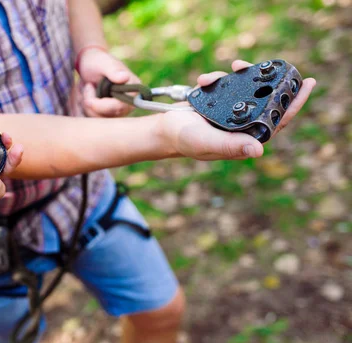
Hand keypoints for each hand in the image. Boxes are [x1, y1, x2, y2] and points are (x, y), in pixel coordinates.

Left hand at [77, 47, 139, 117]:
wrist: (88, 65)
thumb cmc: (97, 61)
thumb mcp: (103, 62)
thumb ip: (113, 69)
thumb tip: (125, 77)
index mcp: (134, 89)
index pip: (121, 107)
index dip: (103, 106)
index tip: (88, 101)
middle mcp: (130, 102)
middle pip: (110, 116)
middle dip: (93, 106)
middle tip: (87, 87)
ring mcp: (119, 110)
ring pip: (101, 120)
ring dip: (88, 106)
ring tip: (88, 88)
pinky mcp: (109, 114)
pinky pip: (95, 119)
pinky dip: (87, 108)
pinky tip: (87, 95)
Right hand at [160, 59, 315, 159]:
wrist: (163, 129)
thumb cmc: (184, 140)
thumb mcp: (206, 142)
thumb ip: (230, 145)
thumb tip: (259, 149)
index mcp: (246, 138)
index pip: (277, 120)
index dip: (293, 103)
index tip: (305, 83)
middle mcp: (242, 125)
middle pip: (266, 100)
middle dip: (269, 81)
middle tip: (275, 66)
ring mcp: (231, 112)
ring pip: (247, 89)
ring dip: (242, 75)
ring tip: (234, 66)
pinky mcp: (219, 101)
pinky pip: (228, 84)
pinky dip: (218, 78)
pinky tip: (205, 80)